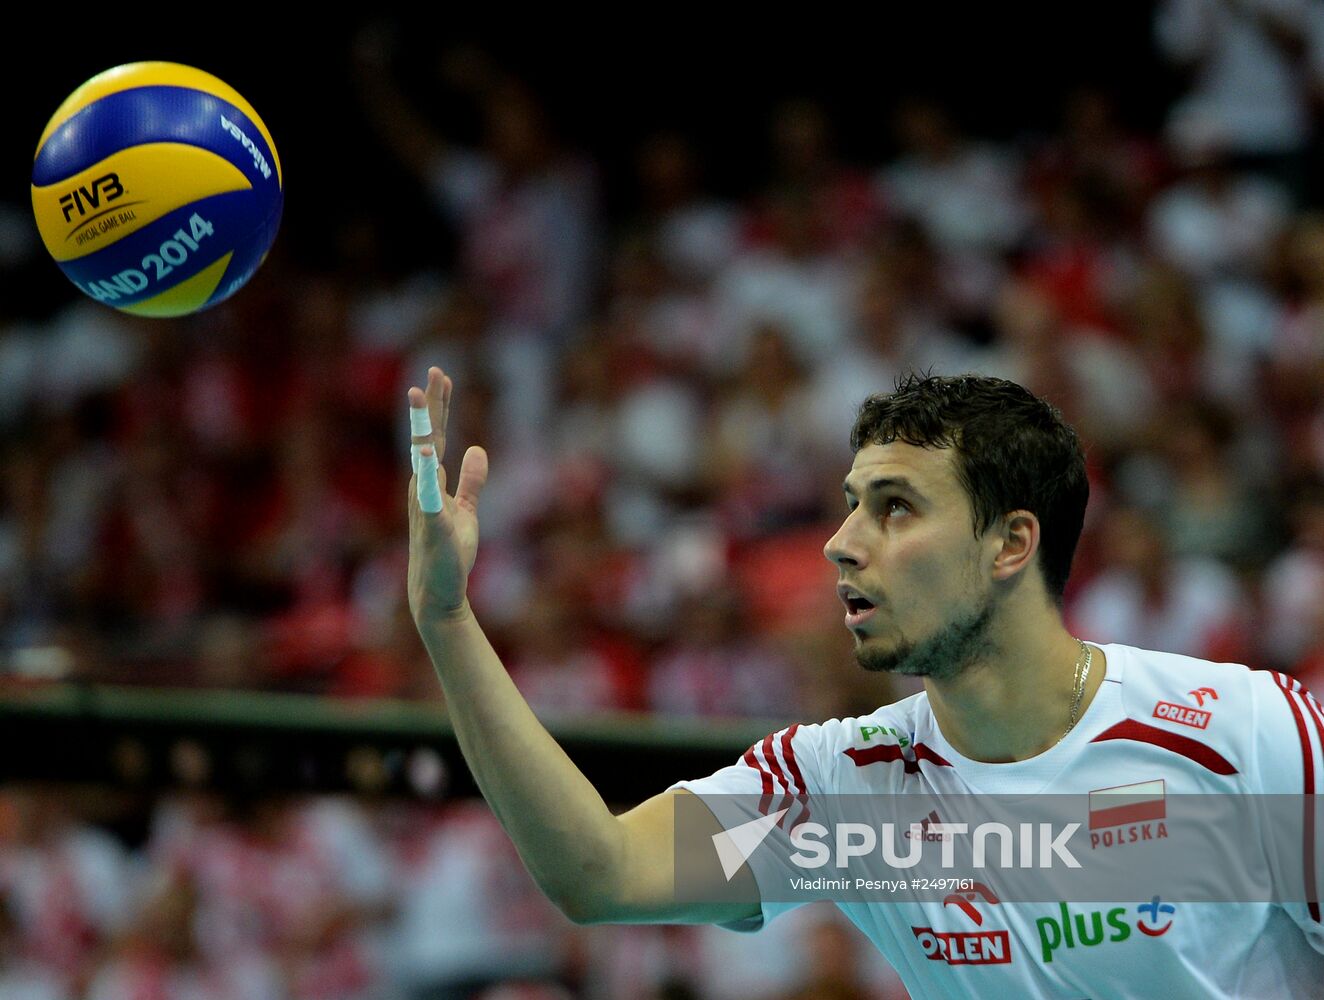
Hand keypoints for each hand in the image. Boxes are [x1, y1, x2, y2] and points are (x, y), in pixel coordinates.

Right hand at [406, 367, 488, 623]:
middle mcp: (422, 488)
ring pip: (421, 458)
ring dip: (420, 426)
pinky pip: (430, 495)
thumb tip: (477, 449)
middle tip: (433, 371)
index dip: (439, 407)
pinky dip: (428, 474)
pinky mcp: (434, 524)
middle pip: (426, 437)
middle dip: (429, 405)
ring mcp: (425, 504)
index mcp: (431, 482)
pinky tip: (427, 454)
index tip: (441, 376)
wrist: (437, 592)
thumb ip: (470, 481)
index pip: (434, 435)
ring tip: (418, 396)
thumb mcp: (466, 511)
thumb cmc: (448, 553)